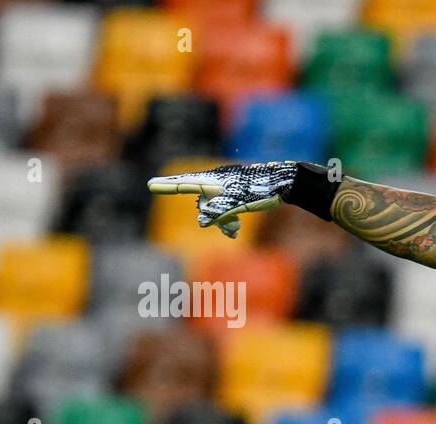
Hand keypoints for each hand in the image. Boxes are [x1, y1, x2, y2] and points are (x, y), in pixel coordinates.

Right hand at [147, 161, 299, 237]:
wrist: (285, 183)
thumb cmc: (260, 192)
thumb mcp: (238, 206)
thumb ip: (218, 213)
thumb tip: (201, 223)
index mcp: (213, 180)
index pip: (185, 184)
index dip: (167, 186)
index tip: (150, 184)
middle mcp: (216, 181)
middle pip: (201, 202)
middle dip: (211, 218)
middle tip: (232, 229)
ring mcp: (226, 186)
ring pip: (214, 207)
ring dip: (221, 221)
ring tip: (235, 230)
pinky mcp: (236, 191)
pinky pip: (224, 207)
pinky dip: (227, 218)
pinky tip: (235, 229)